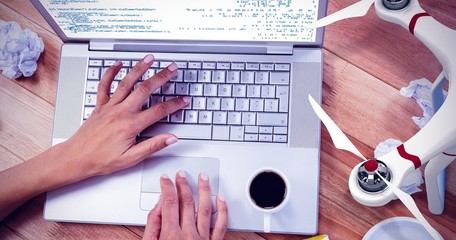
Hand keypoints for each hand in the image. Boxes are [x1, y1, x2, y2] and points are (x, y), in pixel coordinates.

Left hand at [59, 54, 189, 179]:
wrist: (76, 158)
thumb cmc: (101, 160)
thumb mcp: (131, 159)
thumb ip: (152, 146)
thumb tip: (171, 138)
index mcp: (131, 125)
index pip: (159, 111)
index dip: (174, 104)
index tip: (184, 99)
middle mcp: (121, 112)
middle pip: (145, 89)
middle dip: (161, 77)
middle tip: (172, 68)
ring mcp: (109, 106)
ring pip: (127, 82)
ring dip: (139, 68)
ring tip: (150, 58)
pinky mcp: (99, 105)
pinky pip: (105, 85)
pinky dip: (111, 72)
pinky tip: (118, 64)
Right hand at [143, 171, 227, 239]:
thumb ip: (153, 225)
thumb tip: (159, 206)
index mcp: (171, 236)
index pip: (170, 203)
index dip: (167, 187)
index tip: (165, 179)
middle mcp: (189, 236)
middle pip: (187, 202)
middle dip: (183, 185)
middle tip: (181, 174)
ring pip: (206, 208)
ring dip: (204, 190)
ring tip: (203, 177)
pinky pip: (221, 225)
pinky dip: (222, 210)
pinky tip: (221, 198)